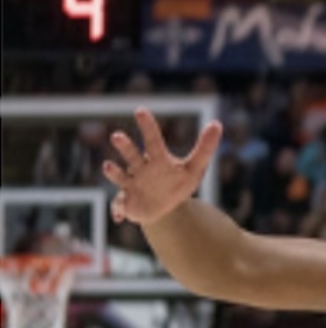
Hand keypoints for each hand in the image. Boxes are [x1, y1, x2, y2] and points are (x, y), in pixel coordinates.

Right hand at [102, 109, 222, 225]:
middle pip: (132, 155)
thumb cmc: (178, 182)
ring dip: (114, 172)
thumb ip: (205, 148)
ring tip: (108, 166)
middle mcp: (140, 168)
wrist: (164, 206)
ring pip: (120, 177)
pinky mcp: (127, 203)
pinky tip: (117, 216)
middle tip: (117, 136)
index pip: (153, 140)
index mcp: (156, 159)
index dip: (148, 127)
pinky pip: (119, 206)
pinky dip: (117, 210)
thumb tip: (217, 123)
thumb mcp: (194, 168)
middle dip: (125, 147)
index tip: (140, 111)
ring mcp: (131, 185)